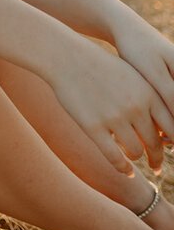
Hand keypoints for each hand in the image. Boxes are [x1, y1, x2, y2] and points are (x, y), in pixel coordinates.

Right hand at [47, 33, 173, 175]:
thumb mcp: (131, 76)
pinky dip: (123, 168)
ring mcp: (113, 118)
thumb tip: (164, 129)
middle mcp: (134, 107)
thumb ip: (149, 99)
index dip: (173, 142)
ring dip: (137, 158)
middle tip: (156, 165)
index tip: (170, 149)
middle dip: (157, 157)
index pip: (173, 127)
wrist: (67, 57)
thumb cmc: (101, 65)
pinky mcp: (93, 127)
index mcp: (148, 93)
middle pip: (156, 143)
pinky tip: (127, 171)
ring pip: (135, 151)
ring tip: (134, 158)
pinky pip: (114, 157)